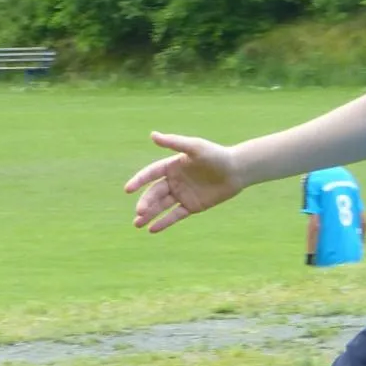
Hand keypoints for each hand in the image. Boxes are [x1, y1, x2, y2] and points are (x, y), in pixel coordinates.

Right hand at [125, 133, 243, 233]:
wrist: (237, 170)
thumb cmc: (216, 155)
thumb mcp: (195, 147)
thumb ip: (174, 143)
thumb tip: (152, 135)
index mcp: (172, 166)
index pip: (151, 174)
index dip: (139, 181)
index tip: (128, 189)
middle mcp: (174, 180)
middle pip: (155, 193)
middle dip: (146, 202)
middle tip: (139, 211)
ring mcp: (182, 194)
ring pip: (162, 206)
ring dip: (149, 214)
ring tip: (137, 224)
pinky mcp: (192, 206)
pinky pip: (175, 215)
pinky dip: (164, 222)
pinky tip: (152, 229)